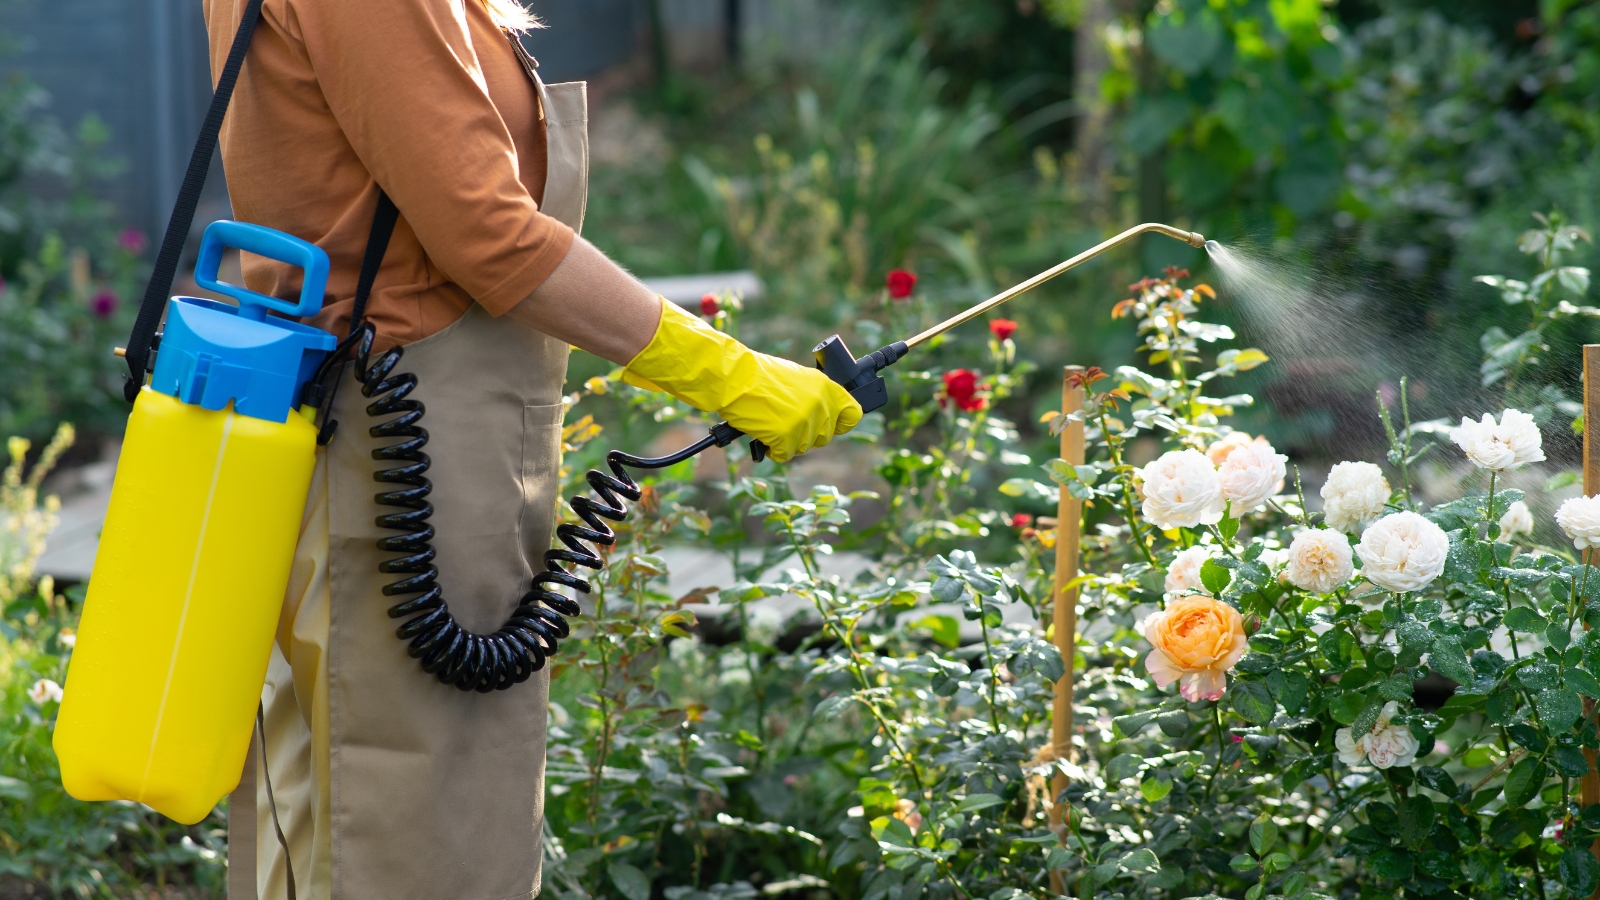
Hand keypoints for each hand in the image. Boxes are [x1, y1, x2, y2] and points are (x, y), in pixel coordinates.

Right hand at [621, 300, 862, 461]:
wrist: (734, 378)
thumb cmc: (759, 376)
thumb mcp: (797, 378)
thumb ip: (814, 395)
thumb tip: (822, 414)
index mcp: (826, 387)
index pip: (853, 414)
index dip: (843, 423)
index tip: (836, 425)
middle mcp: (820, 405)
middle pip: (825, 436)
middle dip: (808, 434)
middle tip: (788, 422)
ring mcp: (804, 423)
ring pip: (804, 446)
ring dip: (789, 441)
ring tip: (771, 423)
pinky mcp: (787, 437)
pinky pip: (784, 454)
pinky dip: (773, 449)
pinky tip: (763, 435)